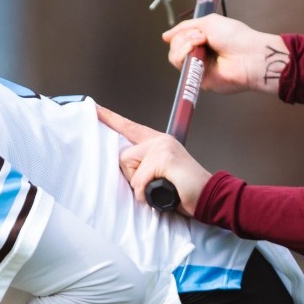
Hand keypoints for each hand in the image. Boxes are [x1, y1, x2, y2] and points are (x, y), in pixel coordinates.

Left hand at [96, 104, 212, 216]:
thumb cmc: (183, 190)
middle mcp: (159, 140)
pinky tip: (164, 192)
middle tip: (156, 184)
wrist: (210, 196)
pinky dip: (148, 194)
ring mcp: (162, 147)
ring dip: (141, 188)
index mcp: (157, 141)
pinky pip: (139, 182)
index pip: (129, 127)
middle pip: (123, 158)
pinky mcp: (164, 158)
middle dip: (134, 178)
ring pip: (130, 171)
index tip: (93, 108)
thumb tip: (124, 168)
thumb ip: (142, 166)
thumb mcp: (159, 174)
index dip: (109, 118)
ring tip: (162, 188)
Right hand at [163, 15, 289, 96]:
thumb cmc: (235, 36)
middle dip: (184, 37)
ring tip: (201, 41)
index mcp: (203, 40)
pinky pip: (180, 65)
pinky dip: (184, 54)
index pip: (181, 37)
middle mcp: (200, 54)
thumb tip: (164, 36)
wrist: (248, 55)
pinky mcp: (197, 79)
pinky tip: (196, 50)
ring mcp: (198, 67)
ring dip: (184, 44)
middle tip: (201, 36)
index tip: (195, 30)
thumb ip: (186, 27)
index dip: (183, 32)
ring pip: (174, 56)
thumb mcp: (209, 22)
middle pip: (175, 46)